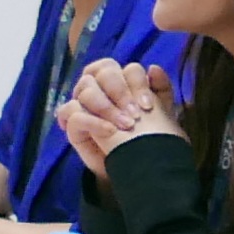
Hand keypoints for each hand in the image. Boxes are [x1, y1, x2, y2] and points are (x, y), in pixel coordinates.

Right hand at [57, 59, 183, 175]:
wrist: (139, 168)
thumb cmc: (148, 137)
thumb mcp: (162, 111)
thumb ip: (161, 88)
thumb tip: (153, 68)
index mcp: (115, 83)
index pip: (113, 65)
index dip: (132, 81)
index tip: (147, 104)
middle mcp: (97, 91)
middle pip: (97, 72)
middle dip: (119, 90)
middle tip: (135, 114)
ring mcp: (83, 108)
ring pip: (84, 89)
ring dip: (106, 106)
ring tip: (124, 126)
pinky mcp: (74, 128)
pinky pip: (72, 114)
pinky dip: (92, 121)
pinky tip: (109, 132)